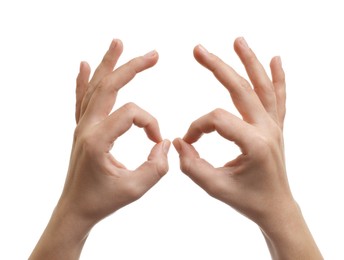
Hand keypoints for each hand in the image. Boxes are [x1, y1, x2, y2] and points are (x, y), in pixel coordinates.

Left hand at [64, 39, 169, 223]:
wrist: (76, 208)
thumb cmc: (103, 201)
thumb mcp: (135, 189)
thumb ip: (156, 167)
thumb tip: (165, 143)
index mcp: (98, 140)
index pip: (131, 114)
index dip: (151, 123)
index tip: (159, 141)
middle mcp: (86, 127)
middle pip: (109, 86)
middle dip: (132, 67)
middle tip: (153, 54)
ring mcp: (81, 126)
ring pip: (94, 87)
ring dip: (107, 64)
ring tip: (117, 43)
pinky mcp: (80, 129)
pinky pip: (81, 99)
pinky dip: (83, 80)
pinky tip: (84, 65)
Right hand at [173, 37, 321, 258]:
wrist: (276, 207)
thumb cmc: (248, 200)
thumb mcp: (216, 188)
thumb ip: (193, 166)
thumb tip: (178, 143)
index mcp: (254, 144)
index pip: (217, 120)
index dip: (196, 127)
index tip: (187, 141)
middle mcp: (267, 129)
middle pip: (241, 89)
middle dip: (218, 67)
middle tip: (198, 50)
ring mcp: (274, 126)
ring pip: (262, 87)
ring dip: (250, 62)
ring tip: (237, 41)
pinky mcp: (276, 127)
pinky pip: (278, 98)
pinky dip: (278, 78)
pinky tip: (276, 60)